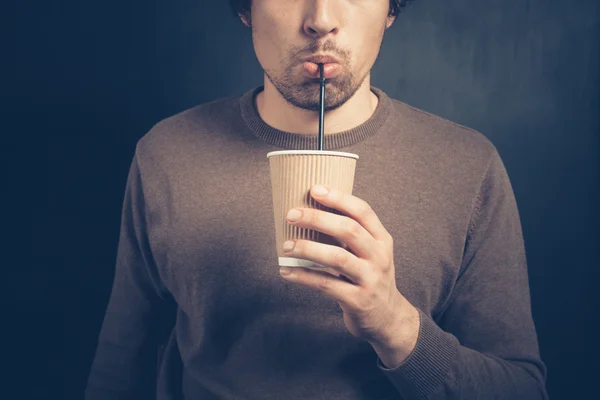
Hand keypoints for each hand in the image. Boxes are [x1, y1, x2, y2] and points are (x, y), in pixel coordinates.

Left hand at [279, 184, 419, 366]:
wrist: (388, 318)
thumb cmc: (369, 277)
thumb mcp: (370, 253)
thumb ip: (349, 234)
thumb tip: (310, 211)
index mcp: (382, 239)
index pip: (362, 211)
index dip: (338, 198)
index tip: (314, 189)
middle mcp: (379, 256)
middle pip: (348, 230)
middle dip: (317, 219)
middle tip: (292, 215)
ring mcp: (370, 279)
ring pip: (337, 258)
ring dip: (308, 249)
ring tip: (286, 245)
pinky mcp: (358, 301)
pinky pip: (326, 285)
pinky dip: (304, 276)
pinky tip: (287, 271)